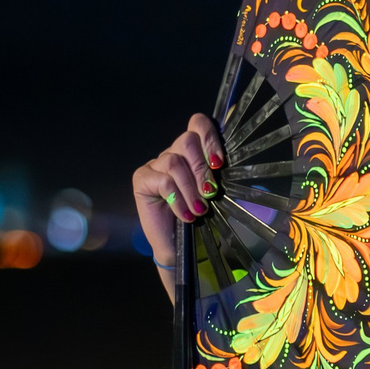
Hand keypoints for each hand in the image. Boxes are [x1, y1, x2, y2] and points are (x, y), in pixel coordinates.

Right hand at [131, 114, 219, 302]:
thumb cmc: (200, 218)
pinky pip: (163, 182)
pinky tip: (186, 215)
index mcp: (192, 152)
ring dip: (191, 189)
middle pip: (187, 140)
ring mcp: (155, 165)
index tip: (219, 163)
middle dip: (202, 169)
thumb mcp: (215, 193)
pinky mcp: (142, 179)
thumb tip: (228, 157)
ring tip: (200, 209)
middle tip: (210, 193)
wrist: (178, 244)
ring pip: (174, 162)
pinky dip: (178, 201)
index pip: (198, 124)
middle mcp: (172, 153)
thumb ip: (218, 173)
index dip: (209, 137)